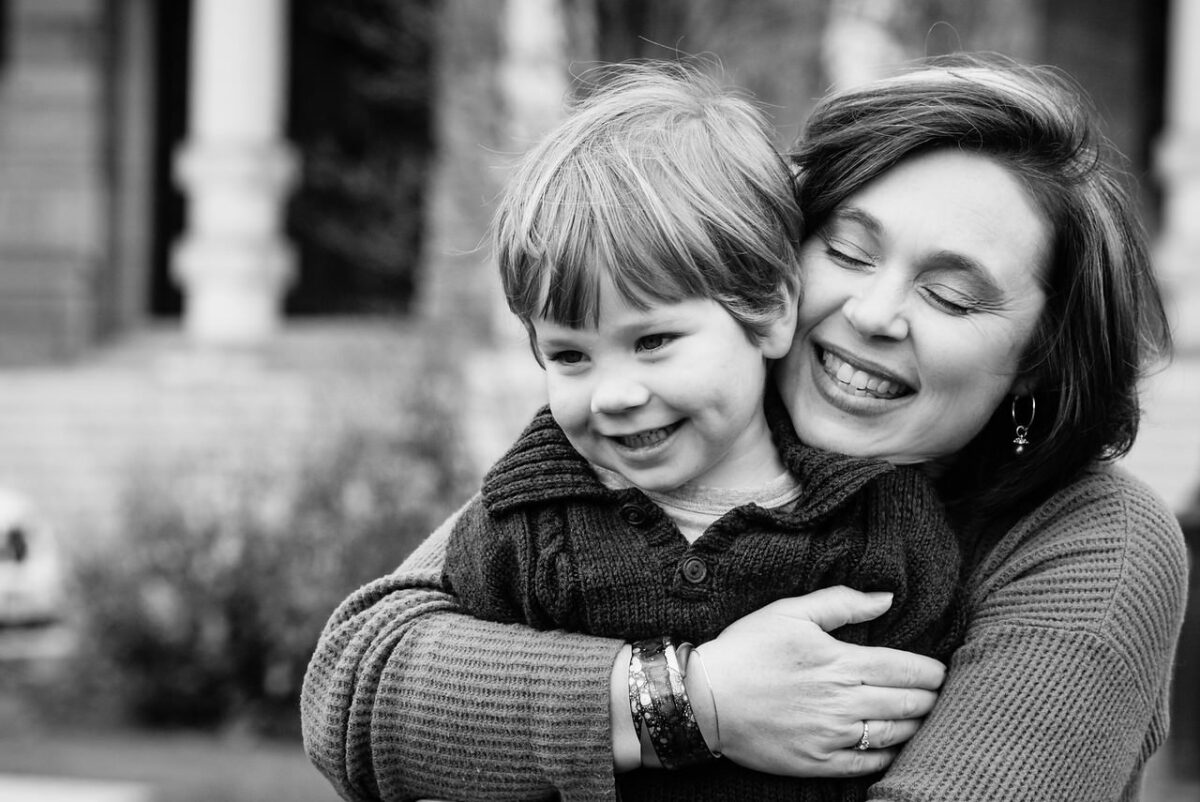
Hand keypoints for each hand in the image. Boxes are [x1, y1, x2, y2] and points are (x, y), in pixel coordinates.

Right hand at [695, 586, 944, 776]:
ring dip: (917, 726)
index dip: (932, 672)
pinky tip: (893, 745)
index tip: (941, 671)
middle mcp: (843, 702)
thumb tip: (887, 598)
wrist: (705, 699)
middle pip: (909, 704)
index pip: (907, 669)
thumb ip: (842, 602)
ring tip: (921, 718)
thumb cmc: (747, 649)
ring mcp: (832, 736)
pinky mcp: (819, 763)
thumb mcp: (790, 612)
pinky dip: (890, 755)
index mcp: (841, 663)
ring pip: (895, 734)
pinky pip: (869, 763)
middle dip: (931, 699)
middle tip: (938, 695)